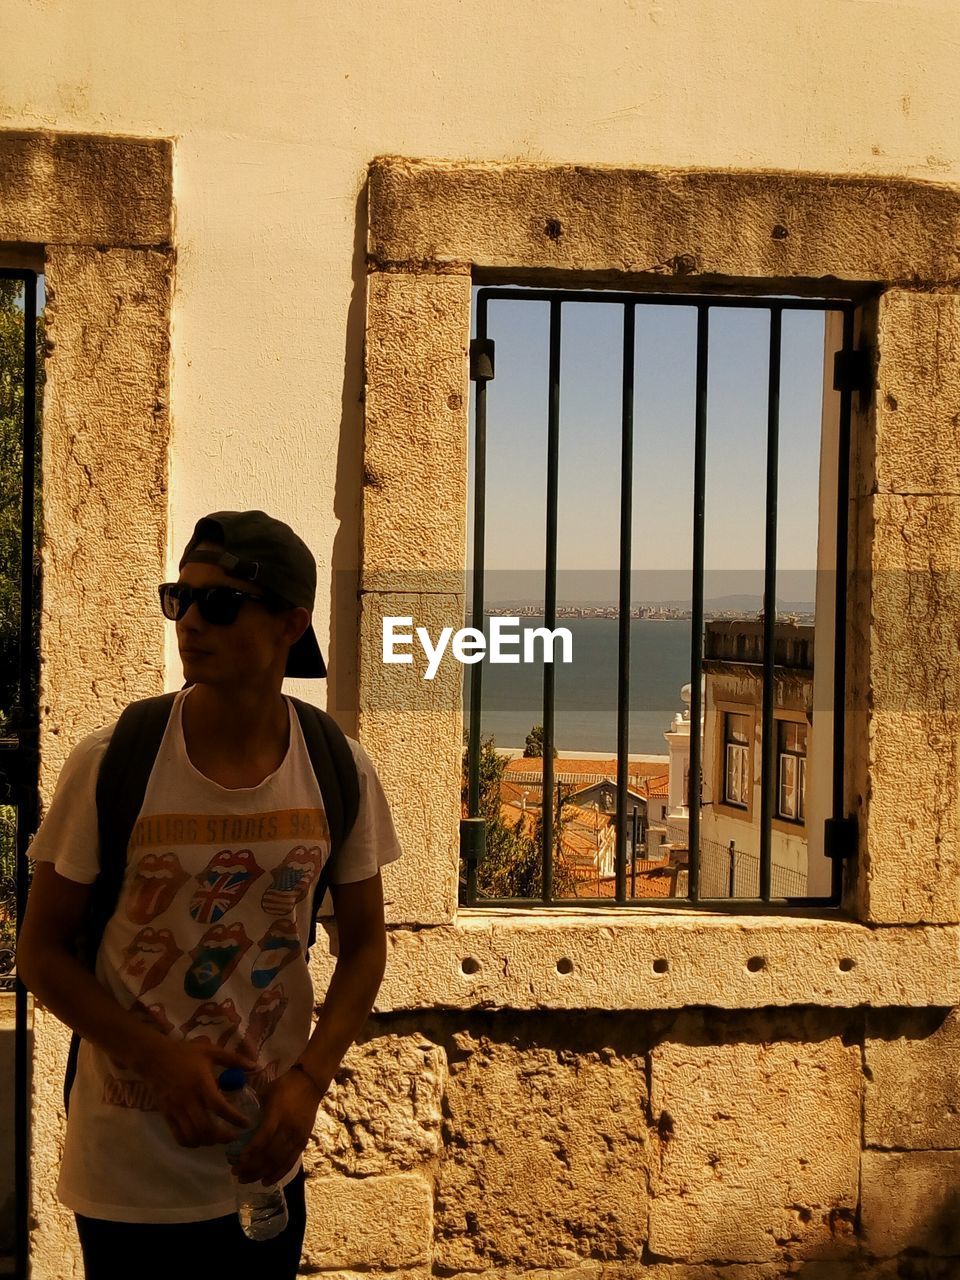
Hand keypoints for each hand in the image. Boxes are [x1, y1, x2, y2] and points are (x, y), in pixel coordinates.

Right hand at [138, 1038, 257, 1147]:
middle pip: (206, 1127)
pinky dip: (191, 1143)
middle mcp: (188, 1100)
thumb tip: (255, 1066)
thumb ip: (234, 1059)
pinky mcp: (166, 1115)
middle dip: (222, 1137)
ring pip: (192, 1135)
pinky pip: (178, 1136)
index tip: (246, 1124)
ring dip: (207, 1142)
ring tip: (218, 1139)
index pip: (219, 1107)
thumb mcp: (211, 1051)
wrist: (154, 1057)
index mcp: (201, 1084)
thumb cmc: (185, 1053)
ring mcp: (176, 1109)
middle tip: (234, 1136)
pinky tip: (200, 1140)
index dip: (234, 1119)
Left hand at [231, 1065, 325, 1185]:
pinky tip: (266, 1181)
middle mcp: (288, 1128)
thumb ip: (255, 1110)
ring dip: (261, 1173)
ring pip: (278, 1161)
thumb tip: (239, 1124)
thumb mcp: (266, 1093)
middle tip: (236, 1174)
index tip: (237, 1161)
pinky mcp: (303, 1141)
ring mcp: (297, 1136)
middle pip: (270, 1154)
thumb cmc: (285, 1085)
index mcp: (278, 1114)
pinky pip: (290, 1162)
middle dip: (251, 1167)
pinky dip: (278, 1174)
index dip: (250, 1152)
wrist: (310, 1083)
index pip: (263, 1138)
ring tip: (246, 1179)